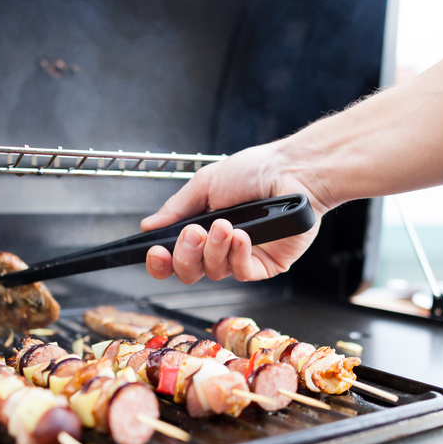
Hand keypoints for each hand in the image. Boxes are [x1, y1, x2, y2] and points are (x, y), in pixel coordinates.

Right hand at [141, 142, 326, 283]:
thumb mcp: (206, 182)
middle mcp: (219, 247)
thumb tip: (150, 225)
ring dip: (214, 249)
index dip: (160, 261)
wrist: (293, 171)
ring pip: (213, 273)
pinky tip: (242, 236)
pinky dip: (237, 255)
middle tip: (192, 234)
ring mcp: (241, 258)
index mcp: (202, 228)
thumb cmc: (256, 170)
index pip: (172, 257)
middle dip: (185, 255)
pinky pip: (241, 272)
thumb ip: (176, 207)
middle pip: (188, 272)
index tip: (155, 251)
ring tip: (225, 225)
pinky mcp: (265, 265)